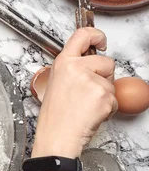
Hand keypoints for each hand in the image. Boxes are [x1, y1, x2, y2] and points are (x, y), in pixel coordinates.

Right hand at [33, 28, 116, 158]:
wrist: (57, 135)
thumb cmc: (55, 115)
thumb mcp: (57, 83)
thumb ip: (72, 69)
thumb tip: (90, 64)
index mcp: (63, 62)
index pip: (82, 35)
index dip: (96, 35)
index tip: (101, 41)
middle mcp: (76, 67)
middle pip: (106, 61)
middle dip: (105, 76)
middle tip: (89, 91)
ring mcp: (91, 80)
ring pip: (111, 82)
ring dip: (105, 94)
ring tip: (86, 105)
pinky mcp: (103, 95)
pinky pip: (115, 98)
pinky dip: (108, 108)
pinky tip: (91, 113)